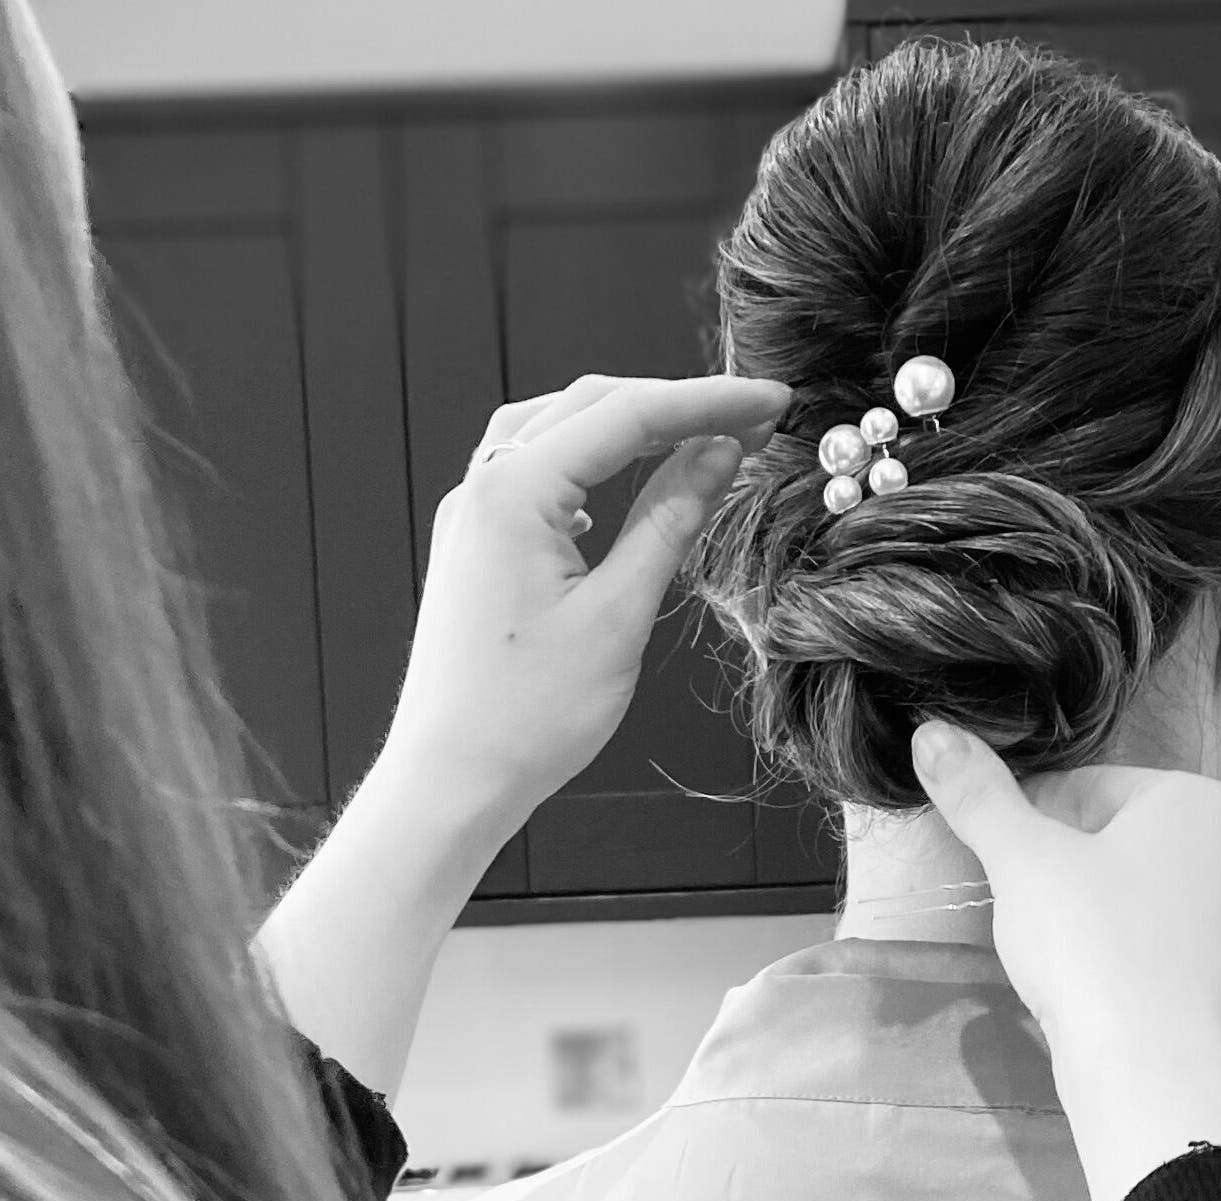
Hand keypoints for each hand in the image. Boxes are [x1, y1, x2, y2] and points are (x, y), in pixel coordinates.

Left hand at [382, 374, 789, 824]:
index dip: (708, 402)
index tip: (771, 399)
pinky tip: (615, 496)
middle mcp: (482, 488)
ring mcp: (470, 517)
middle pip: (588, 407)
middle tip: (750, 417)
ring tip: (693, 439)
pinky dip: (584, 464)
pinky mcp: (471, 549)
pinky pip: (529, 475)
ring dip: (624, 427)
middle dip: (672, 405)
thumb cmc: (526, 717)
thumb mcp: (619, 614)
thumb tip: (719, 454)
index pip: (628, 415)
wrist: (449, 782)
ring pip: (553, 433)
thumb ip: (669, 521)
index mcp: (515, 492)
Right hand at [910, 723, 1220, 1200]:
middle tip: (1022, 910)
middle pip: (1124, 845)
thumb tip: (932, 730)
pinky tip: (1097, 1000)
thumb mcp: (1020, 860)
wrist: (1153, 1079)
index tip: (1001, 860)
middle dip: (1068, 871)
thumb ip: (977, 793)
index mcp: (1203, 804)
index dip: (1030, 821)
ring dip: (1101, 921)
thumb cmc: (1091, 948)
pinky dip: (1133, 972)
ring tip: (1057, 960)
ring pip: (1150, 905)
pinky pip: (1172, 966)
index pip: (1091, 788)